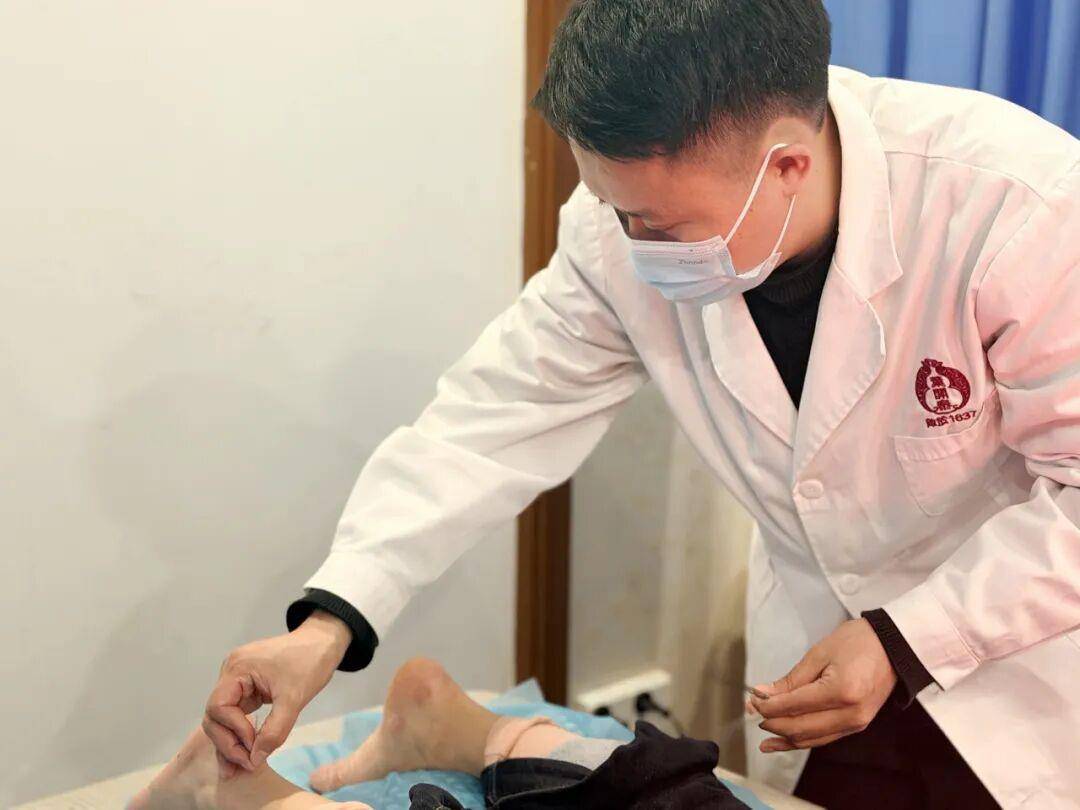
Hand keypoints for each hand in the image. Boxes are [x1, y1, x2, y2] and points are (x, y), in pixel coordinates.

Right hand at [203, 610, 350, 776]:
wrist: (323, 642)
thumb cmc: (311, 662)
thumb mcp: (295, 698)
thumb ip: (275, 731)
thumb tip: (254, 760)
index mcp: (238, 668)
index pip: (218, 707)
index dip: (233, 732)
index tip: (253, 747)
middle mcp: (231, 672)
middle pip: (215, 715)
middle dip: (228, 742)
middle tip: (246, 765)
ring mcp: (237, 680)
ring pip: (223, 718)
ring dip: (231, 742)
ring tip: (240, 768)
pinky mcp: (247, 688)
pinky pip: (236, 714)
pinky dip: (240, 733)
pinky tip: (244, 754)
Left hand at [748, 618, 895, 752]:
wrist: (893, 647)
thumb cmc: (858, 642)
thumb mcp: (819, 654)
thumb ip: (791, 679)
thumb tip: (764, 693)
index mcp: (840, 691)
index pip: (793, 706)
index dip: (768, 706)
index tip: (753, 698)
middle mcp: (850, 714)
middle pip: (800, 728)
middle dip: (773, 722)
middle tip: (753, 710)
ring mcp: (856, 723)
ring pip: (811, 739)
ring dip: (784, 737)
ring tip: (762, 729)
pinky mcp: (857, 726)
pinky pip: (823, 738)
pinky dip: (801, 739)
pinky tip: (782, 741)